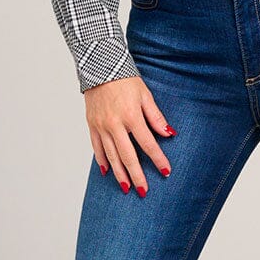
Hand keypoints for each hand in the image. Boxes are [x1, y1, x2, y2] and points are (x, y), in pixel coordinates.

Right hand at [83, 75, 175, 196]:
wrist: (100, 67)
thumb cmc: (125, 79)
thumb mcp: (145, 95)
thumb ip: (156, 116)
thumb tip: (169, 133)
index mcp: (131, 116)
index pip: (147, 143)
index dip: (158, 159)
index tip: (166, 171)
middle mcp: (114, 124)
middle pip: (128, 156)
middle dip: (137, 176)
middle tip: (143, 191)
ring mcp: (101, 126)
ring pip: (111, 156)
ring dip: (119, 174)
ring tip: (126, 188)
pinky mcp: (91, 125)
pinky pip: (96, 148)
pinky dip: (102, 161)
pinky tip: (107, 172)